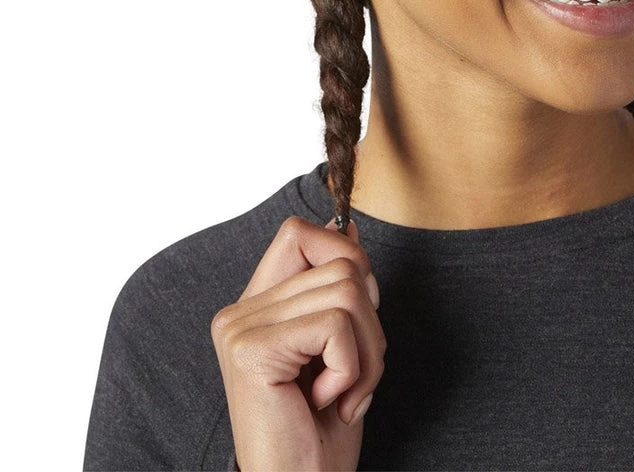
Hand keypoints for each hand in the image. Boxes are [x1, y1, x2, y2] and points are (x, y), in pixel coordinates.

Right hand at [211, 215, 385, 470]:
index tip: (352, 315)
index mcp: (257, 306)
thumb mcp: (343, 346)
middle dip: (371, 323)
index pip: (299, 232)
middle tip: (354, 376)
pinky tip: (327, 400)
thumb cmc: (321, 429)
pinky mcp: (252, 350)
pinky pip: (336, 325)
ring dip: (367, 352)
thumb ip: (340, 287)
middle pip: (342, 264)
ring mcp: (240, 328)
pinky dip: (352, 367)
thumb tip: (349, 226)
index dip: (342, 256)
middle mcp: (240, 311)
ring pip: (348, 291)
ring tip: (342, 393)